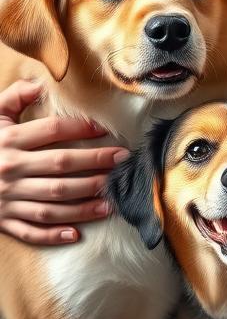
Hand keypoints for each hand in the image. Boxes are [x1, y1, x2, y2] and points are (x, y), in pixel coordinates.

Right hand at [0, 81, 129, 245]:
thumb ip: (14, 97)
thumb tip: (42, 83)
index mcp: (8, 141)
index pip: (51, 131)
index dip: (80, 128)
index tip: (105, 128)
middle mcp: (9, 170)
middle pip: (60, 166)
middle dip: (95, 163)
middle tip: (122, 160)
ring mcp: (6, 198)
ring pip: (51, 202)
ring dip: (84, 202)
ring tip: (112, 199)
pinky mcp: (2, 221)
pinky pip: (30, 230)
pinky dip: (52, 234)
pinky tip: (77, 234)